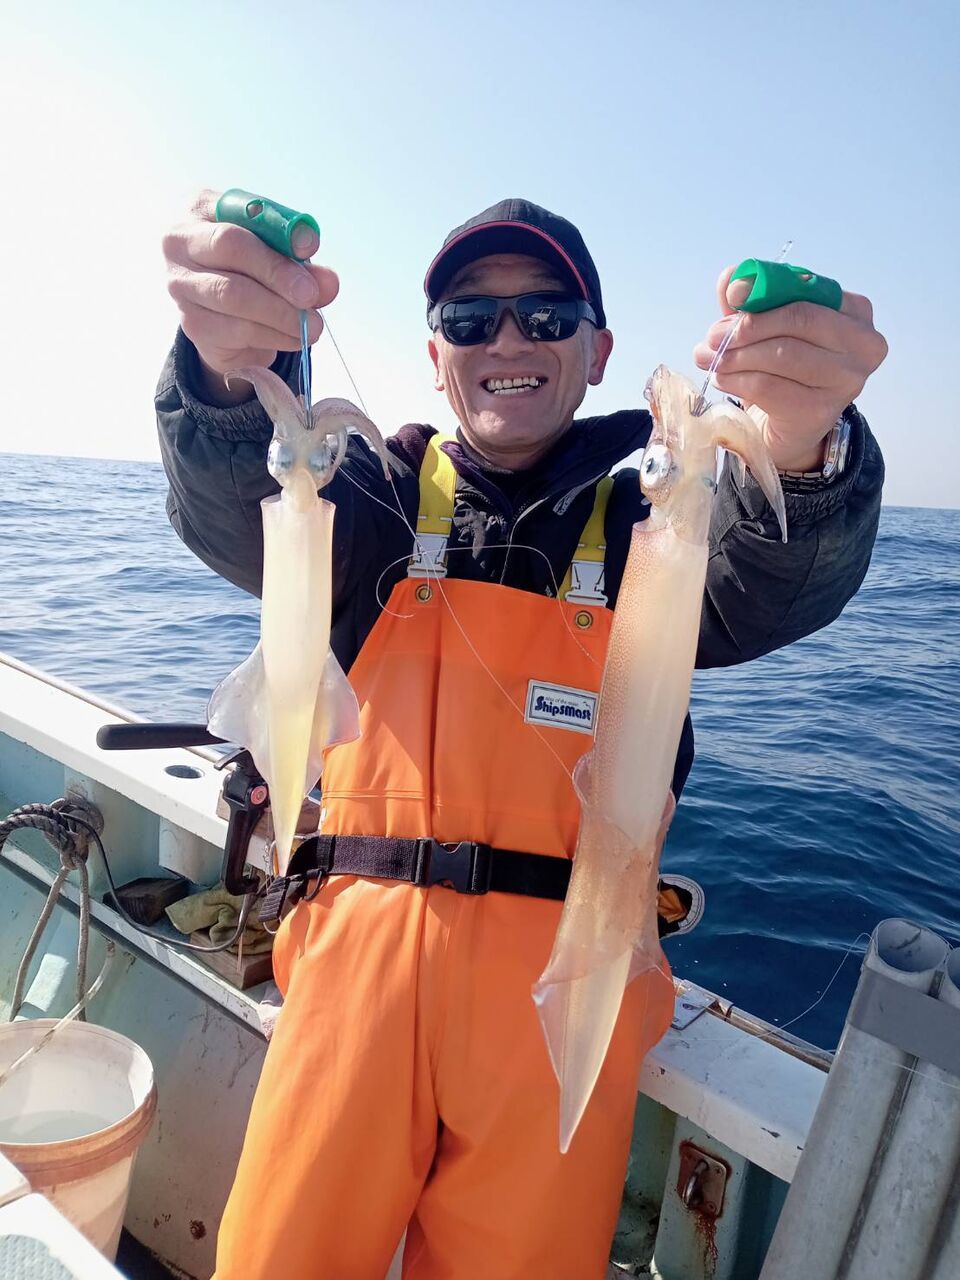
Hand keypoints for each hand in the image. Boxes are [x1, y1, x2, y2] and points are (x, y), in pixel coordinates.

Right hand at [163, 189, 339, 404]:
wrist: (220, 311)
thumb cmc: (249, 267)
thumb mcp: (276, 252)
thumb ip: (300, 261)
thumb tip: (328, 283)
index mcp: (201, 207)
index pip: (240, 210)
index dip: (278, 227)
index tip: (310, 247)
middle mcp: (179, 241)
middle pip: (231, 248)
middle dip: (278, 273)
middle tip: (311, 295)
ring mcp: (180, 284)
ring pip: (234, 295)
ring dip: (281, 313)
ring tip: (313, 324)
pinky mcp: (191, 323)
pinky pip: (237, 330)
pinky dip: (274, 335)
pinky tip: (295, 337)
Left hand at [693, 267, 887, 470]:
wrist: (789, 428)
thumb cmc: (784, 370)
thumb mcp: (767, 328)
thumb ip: (753, 300)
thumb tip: (731, 277)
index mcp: (856, 311)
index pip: (809, 291)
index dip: (767, 291)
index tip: (732, 296)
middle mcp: (863, 344)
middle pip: (799, 320)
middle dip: (749, 326)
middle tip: (713, 336)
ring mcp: (846, 381)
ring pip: (782, 355)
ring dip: (737, 356)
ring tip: (712, 359)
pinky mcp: (820, 411)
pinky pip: (769, 387)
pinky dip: (737, 381)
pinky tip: (723, 379)